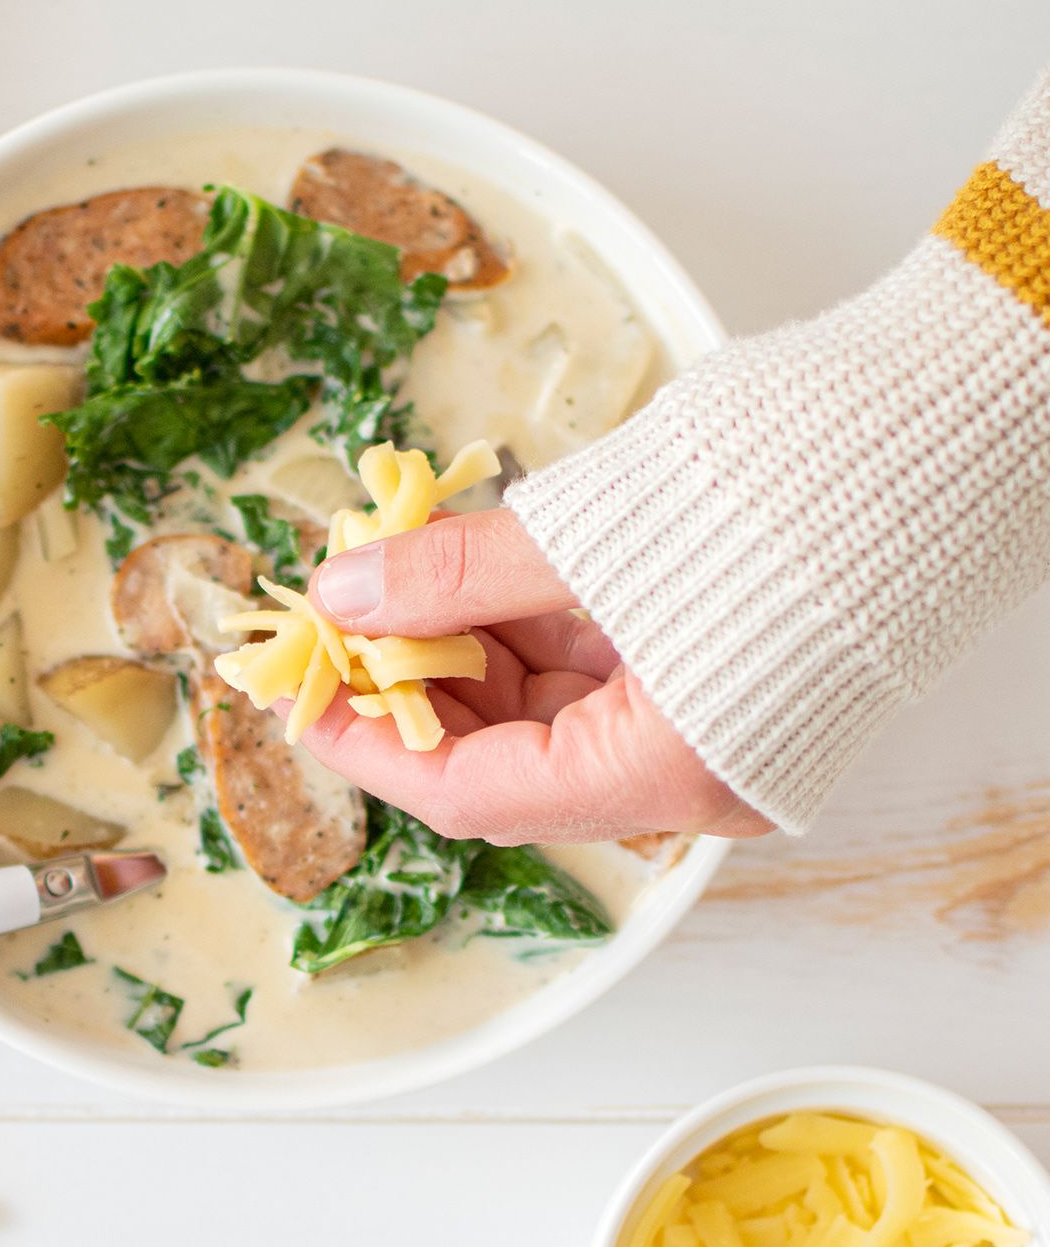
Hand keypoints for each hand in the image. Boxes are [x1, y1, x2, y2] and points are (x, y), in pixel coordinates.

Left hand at [302, 508, 772, 844]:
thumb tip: (344, 592)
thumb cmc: (786, 498)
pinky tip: (468, 574)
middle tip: (339, 616)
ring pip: (545, 714)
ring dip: (462, 649)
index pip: (472, 793)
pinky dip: (523, 630)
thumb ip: (464, 571)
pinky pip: (594, 680)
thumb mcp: (598, 535)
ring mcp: (706, 738)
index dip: (370, 743)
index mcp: (667, 771)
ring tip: (396, 577)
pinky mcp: (717, 686)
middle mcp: (689, 781)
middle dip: (410, 685)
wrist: (946, 453)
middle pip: (505, 757)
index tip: (300, 689)